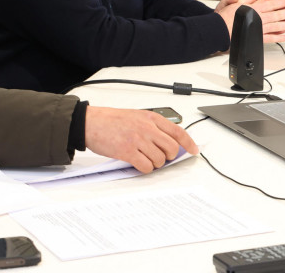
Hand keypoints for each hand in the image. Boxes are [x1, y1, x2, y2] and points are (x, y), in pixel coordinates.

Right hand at [84, 106, 198, 172]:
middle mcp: (146, 128)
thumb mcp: (135, 116)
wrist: (90, 123)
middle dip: (168, 156)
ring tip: (144, 158)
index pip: (177, 131)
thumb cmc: (110, 120)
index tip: (194, 150)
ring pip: (160, 160)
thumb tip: (167, 141)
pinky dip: (145, 168)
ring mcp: (138, 140)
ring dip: (155, 163)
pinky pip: (146, 167)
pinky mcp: (128, 152)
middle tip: (160, 157)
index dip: (189, 143)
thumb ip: (151, 126)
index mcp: (150, 117)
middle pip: (171, 148)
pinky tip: (137, 163)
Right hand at [216, 0, 284, 42]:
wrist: (219, 29)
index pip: (272, 2)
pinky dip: (279, 37)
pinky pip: (270, 37)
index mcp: (254, 7)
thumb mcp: (235, 2)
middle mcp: (259, 17)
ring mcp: (259, 27)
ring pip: (278, 25)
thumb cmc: (225, 17)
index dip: (283, 0)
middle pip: (278, 12)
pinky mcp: (256, 37)